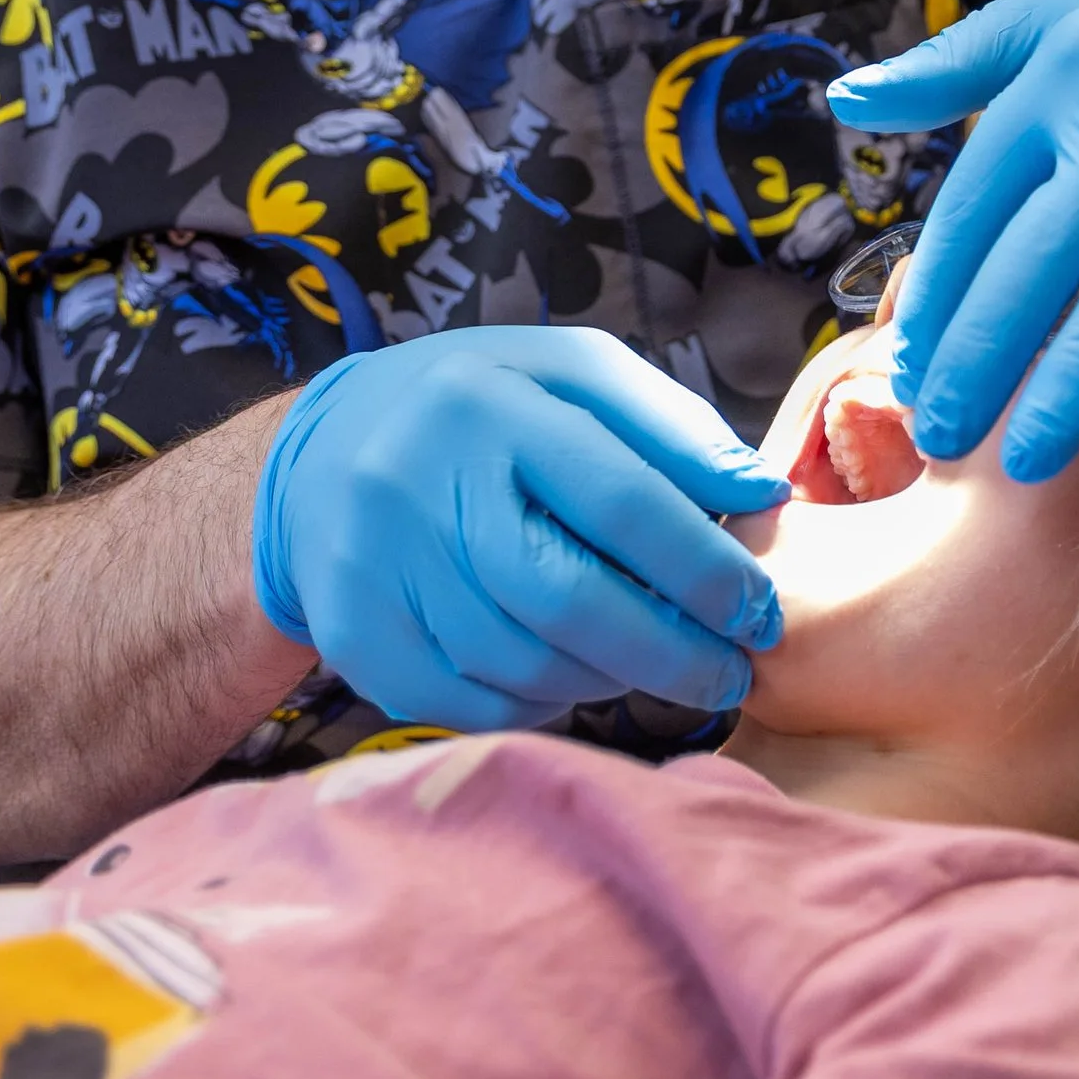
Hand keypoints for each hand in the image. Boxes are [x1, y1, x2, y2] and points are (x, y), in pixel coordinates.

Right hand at [254, 327, 787, 729]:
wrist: (317, 457)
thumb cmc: (478, 411)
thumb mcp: (567, 374)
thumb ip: (668, 426)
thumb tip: (760, 495)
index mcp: (488, 403)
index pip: (621, 498)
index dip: (705, 568)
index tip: (761, 610)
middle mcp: (420, 481)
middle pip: (569, 600)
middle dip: (673, 650)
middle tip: (730, 673)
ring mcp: (377, 566)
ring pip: (526, 662)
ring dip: (613, 680)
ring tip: (652, 665)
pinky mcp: (355, 637)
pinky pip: (474, 704)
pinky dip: (541, 704)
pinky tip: (571, 677)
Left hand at [827, 0, 1078, 477]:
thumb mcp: (1056, 13)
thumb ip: (951, 63)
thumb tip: (844, 99)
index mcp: (1060, 85)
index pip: (979, 207)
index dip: (938, 294)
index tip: (904, 371)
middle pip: (1042, 256)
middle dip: (983, 353)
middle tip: (939, 438)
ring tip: (1027, 461)